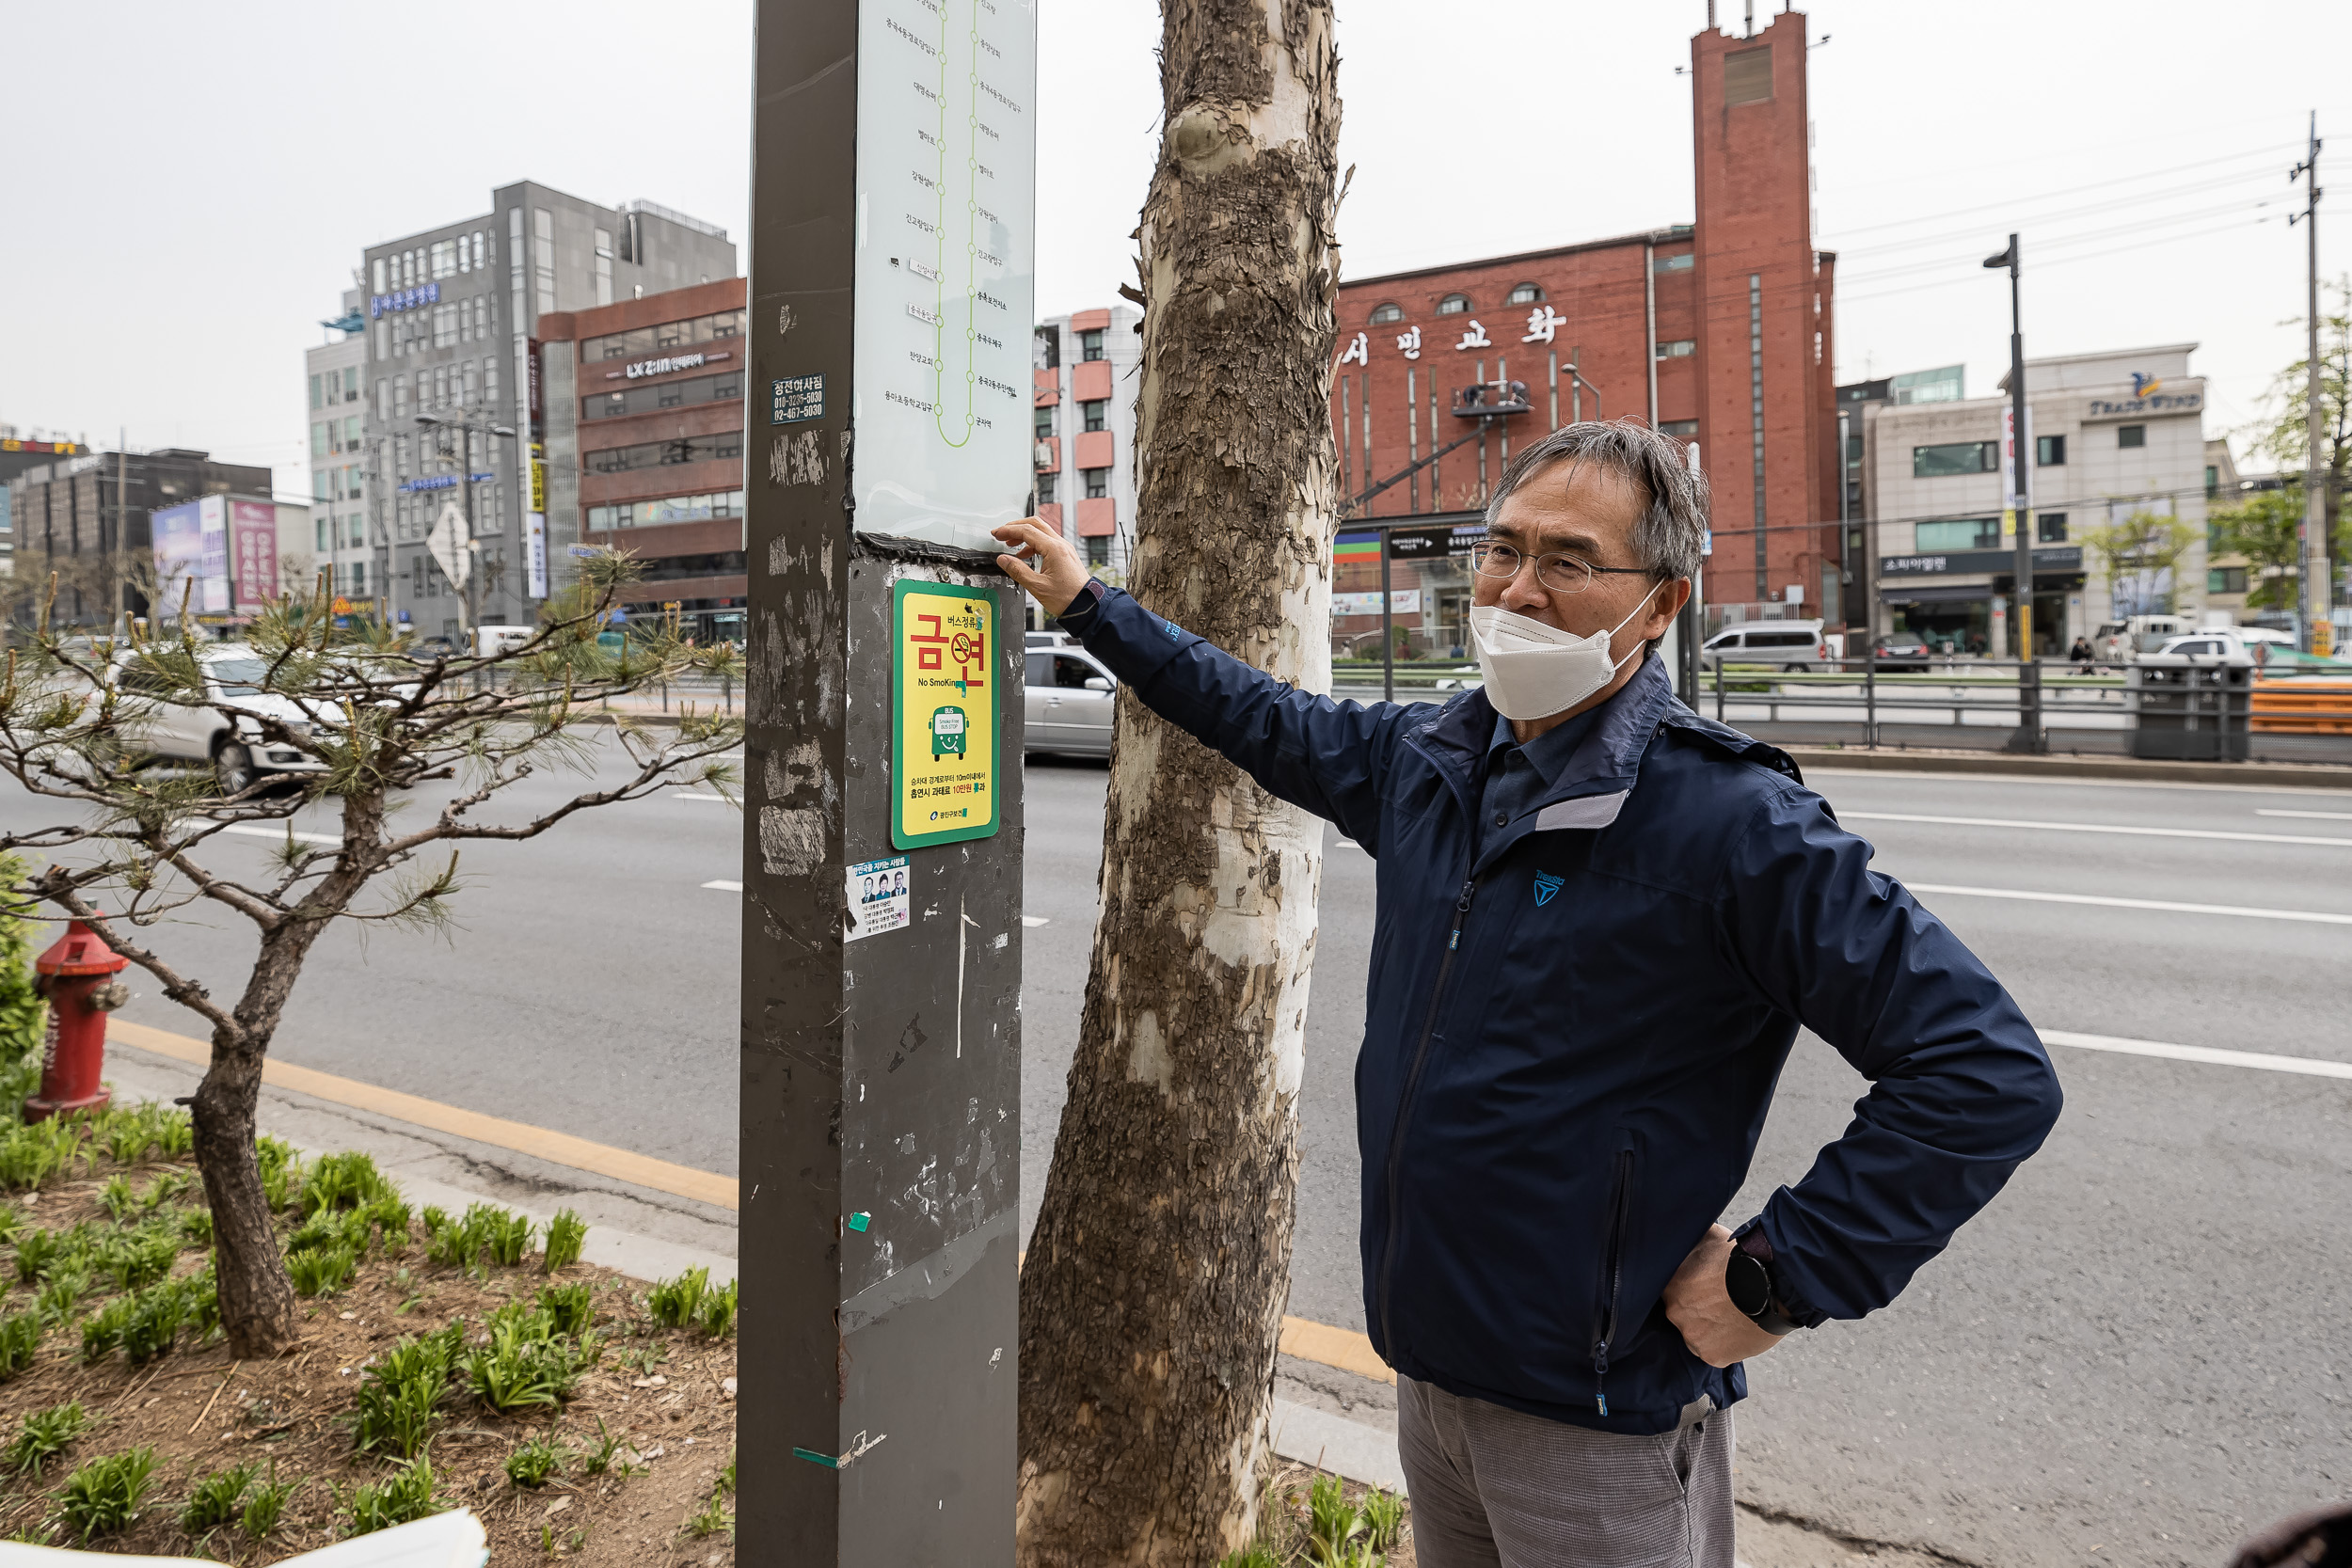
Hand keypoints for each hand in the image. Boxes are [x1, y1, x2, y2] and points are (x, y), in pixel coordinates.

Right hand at [992, 518, 1090, 618]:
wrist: (1087, 606)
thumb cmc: (1067, 598)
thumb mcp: (1037, 586)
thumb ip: (1017, 570)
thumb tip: (1003, 560)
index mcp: (1054, 549)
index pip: (1027, 531)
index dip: (1008, 530)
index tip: (996, 533)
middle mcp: (1061, 545)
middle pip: (1035, 524)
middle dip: (1015, 527)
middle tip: (1001, 534)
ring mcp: (1064, 549)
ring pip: (1041, 532)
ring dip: (1024, 535)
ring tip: (1010, 544)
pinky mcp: (1065, 555)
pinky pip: (1047, 542)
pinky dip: (1033, 544)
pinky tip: (1024, 555)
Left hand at [1662, 1223, 1786, 1368]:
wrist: (1771, 1284)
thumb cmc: (1741, 1259)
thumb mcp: (1709, 1235)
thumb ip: (1690, 1239)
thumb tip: (1681, 1233)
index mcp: (1669, 1285)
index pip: (1669, 1291)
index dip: (1686, 1289)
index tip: (1699, 1287)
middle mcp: (1675, 1312)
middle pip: (1681, 1313)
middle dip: (1697, 1308)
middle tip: (1718, 1301)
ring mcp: (1692, 1336)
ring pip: (1696, 1334)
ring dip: (1709, 1327)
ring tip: (1730, 1316)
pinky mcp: (1712, 1355)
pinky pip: (1713, 1352)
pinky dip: (1724, 1344)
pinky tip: (1736, 1329)